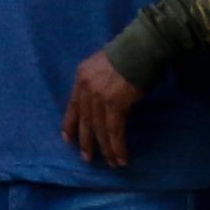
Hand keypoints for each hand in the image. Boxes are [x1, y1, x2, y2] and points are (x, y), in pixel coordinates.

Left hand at [64, 51, 142, 167]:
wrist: (142, 47)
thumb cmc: (130, 54)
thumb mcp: (106, 65)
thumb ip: (100, 82)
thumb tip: (106, 99)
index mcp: (82, 77)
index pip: (73, 105)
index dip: (70, 124)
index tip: (67, 138)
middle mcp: (86, 88)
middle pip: (85, 120)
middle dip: (86, 141)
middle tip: (87, 157)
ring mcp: (99, 97)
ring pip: (99, 129)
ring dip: (106, 148)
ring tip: (111, 162)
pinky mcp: (115, 104)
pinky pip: (114, 130)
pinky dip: (117, 145)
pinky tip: (120, 156)